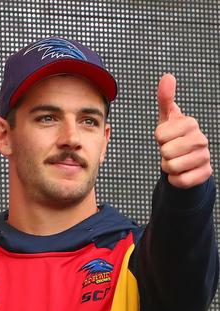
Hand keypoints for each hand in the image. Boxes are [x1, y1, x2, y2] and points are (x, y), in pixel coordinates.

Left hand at [155, 73, 211, 187]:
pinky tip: (181, 172)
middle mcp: (201, 139)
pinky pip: (180, 180)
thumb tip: (167, 77)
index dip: (159, 138)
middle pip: (165, 152)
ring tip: (176, 160)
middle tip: (171, 151)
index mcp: (190, 123)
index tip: (167, 137)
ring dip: (168, 167)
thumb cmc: (174, 137)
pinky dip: (175, 179)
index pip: (160, 134)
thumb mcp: (167, 119)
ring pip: (172, 167)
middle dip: (163, 154)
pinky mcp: (205, 173)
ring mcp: (204, 156)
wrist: (185, 161)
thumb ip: (165, 99)